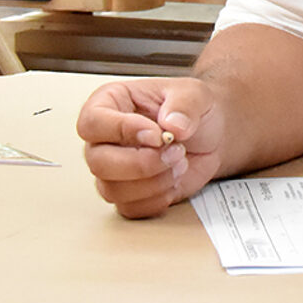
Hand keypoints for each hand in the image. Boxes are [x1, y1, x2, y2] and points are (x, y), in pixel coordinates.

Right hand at [76, 77, 225, 217]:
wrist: (209, 133)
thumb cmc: (191, 109)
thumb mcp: (195, 93)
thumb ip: (185, 104)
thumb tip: (173, 126)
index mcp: (109, 104)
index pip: (93, 122)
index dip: (123, 130)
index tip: (157, 135)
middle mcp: (103, 139)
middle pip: (99, 162)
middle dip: (143, 163)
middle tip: (176, 151)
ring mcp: (111, 169)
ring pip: (113, 190)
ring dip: (154, 182)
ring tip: (180, 163)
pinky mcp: (126, 194)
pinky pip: (130, 208)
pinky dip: (158, 199)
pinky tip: (175, 181)